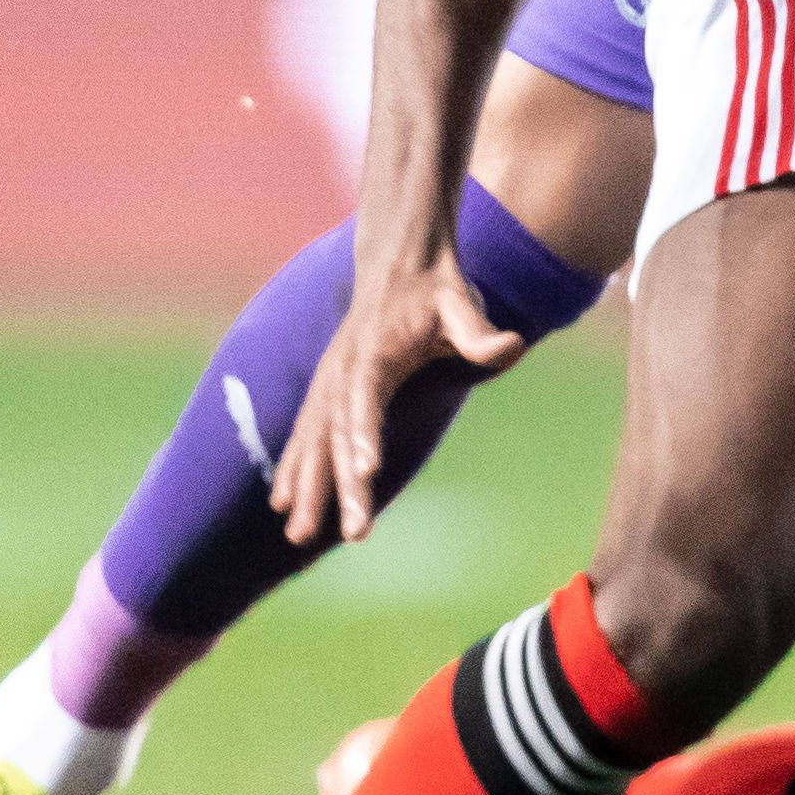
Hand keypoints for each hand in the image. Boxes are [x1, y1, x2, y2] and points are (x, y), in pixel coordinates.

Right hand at [270, 247, 534, 545]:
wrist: (399, 259)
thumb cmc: (438, 288)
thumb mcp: (463, 303)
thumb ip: (479, 331)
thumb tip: (511, 344)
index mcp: (374, 355)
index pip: (365, 401)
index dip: (363, 436)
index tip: (365, 473)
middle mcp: (343, 371)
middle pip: (335, 434)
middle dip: (337, 485)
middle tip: (348, 533)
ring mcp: (330, 381)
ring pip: (313, 441)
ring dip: (306, 487)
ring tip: (299, 534)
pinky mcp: (328, 389)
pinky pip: (307, 433)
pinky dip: (294, 466)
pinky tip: (284, 502)